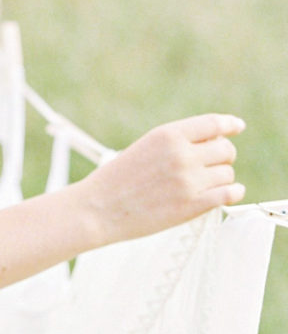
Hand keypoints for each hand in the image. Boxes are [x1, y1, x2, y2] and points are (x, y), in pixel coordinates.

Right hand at [78, 113, 245, 247]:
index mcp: (169, 135)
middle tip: (212, 168)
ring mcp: (188, 181)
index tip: (237, 127)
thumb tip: (210, 144)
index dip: (229, 125)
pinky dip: (233, 193)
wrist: (97, 210)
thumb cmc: (116, 181)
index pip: (213, 124)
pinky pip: (228, 194)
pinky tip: (231, 194)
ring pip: (227, 174)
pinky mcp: (190, 206)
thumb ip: (175, 143)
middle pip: (225, 150)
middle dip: (222, 158)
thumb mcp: (145, 148)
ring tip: (206, 186)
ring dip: (222, 179)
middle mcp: (182, 154)